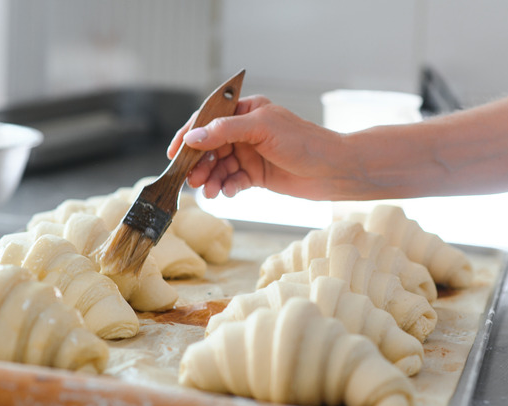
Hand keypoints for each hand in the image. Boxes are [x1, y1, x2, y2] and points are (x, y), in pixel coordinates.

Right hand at [167, 95, 347, 199]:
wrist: (333, 170)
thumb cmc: (304, 142)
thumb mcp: (262, 129)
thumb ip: (225, 131)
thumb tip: (192, 137)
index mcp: (247, 111)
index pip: (209, 119)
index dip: (189, 134)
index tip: (174, 152)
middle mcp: (246, 131)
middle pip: (211, 146)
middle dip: (199, 163)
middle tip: (191, 179)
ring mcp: (251, 154)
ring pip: (220, 166)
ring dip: (211, 178)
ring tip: (209, 191)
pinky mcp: (257, 175)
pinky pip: (233, 180)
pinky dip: (227, 187)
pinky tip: (227, 193)